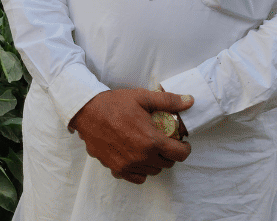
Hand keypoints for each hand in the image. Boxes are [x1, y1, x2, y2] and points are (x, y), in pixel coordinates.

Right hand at [68, 88, 193, 184]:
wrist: (86, 111)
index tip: (182, 143)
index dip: (185, 148)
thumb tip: (190, 101)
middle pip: (167, 164)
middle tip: (164, 142)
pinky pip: (137, 178)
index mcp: (151, 140)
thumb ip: (168, 101)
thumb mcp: (142, 97)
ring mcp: (129, 165)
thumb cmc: (114, 103)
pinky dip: (141, 170)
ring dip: (156, 162)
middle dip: (170, 153)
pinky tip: (137, 158)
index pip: (180, 154)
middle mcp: (142, 156)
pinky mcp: (116, 169)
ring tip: (150, 149)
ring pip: (153, 171)